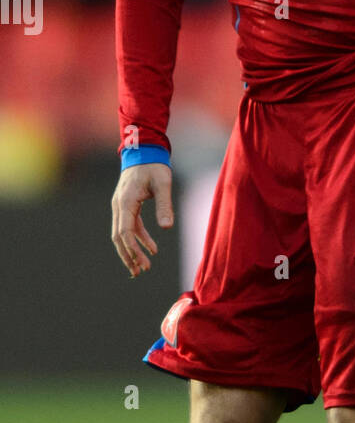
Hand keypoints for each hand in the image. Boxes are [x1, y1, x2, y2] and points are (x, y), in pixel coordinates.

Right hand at [111, 162, 173, 276]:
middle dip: (129, 256)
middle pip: (119, 237)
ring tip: (142, 268)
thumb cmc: (154, 166)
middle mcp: (118, 205)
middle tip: (140, 272)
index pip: (125, 231)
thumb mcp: (163, 184)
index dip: (133, 249)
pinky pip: (129, 227)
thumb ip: (164, 205)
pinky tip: (150, 249)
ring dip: (131, 251)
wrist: (144, 151)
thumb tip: (166, 228)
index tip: (144, 262)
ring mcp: (120, 206)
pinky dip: (138, 239)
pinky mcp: (126, 206)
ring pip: (121, 234)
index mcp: (126, 201)